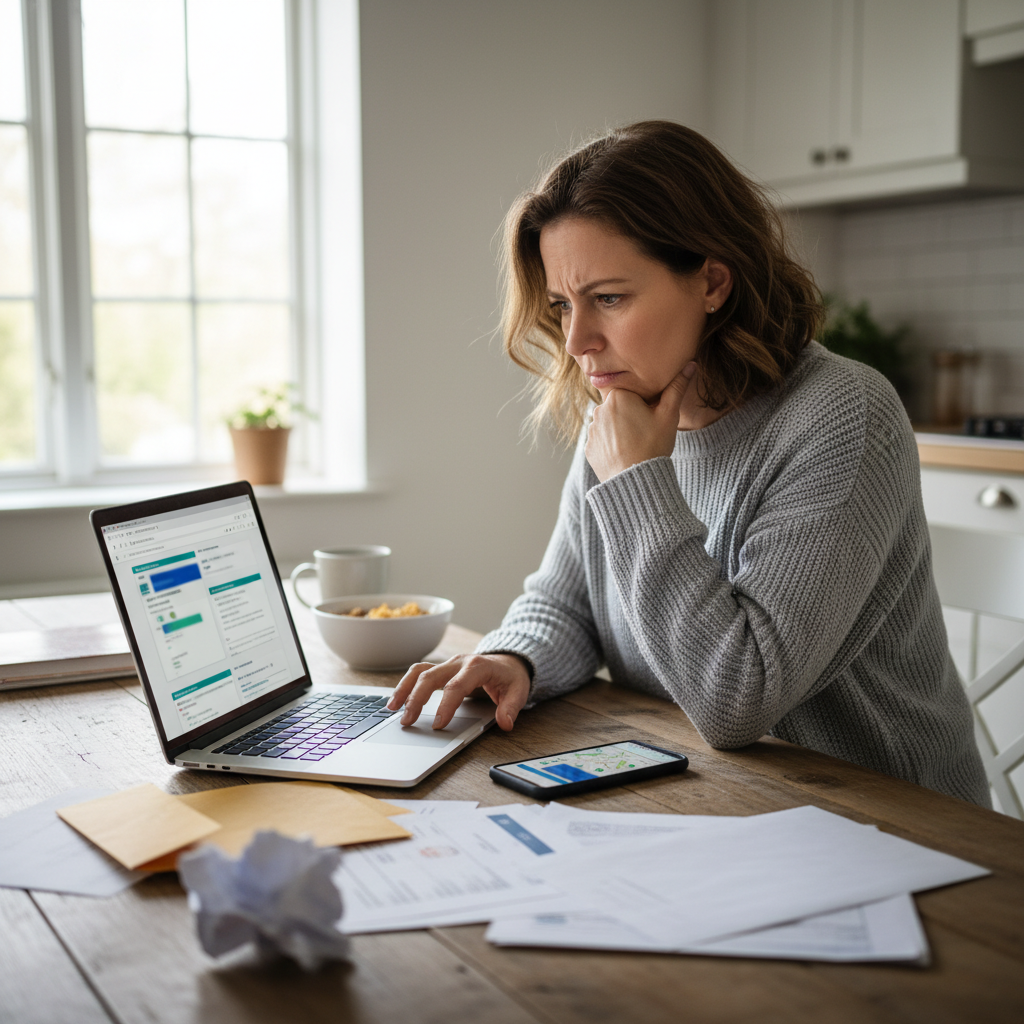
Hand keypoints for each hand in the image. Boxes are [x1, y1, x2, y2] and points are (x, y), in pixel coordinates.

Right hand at [386, 653, 531, 730]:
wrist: (509, 660)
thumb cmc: (511, 676)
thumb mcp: (519, 691)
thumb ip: (511, 707)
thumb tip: (505, 723)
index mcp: (478, 666)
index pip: (458, 686)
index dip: (446, 705)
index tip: (438, 725)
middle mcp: (459, 662)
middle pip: (431, 675)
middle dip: (417, 698)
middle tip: (408, 721)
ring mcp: (448, 664)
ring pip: (420, 671)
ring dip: (405, 688)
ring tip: (392, 708)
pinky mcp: (442, 668)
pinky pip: (419, 672)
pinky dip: (406, 685)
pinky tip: (396, 701)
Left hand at [585, 363, 696, 482]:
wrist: (635, 480)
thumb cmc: (654, 445)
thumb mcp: (669, 415)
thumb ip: (677, 388)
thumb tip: (691, 365)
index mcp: (618, 395)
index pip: (631, 393)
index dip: (643, 405)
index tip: (650, 417)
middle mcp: (599, 409)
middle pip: (619, 408)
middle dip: (630, 416)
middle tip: (645, 433)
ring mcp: (592, 429)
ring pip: (610, 425)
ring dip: (620, 431)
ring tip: (635, 445)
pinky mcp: (589, 448)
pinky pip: (602, 442)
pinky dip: (612, 446)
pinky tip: (625, 455)